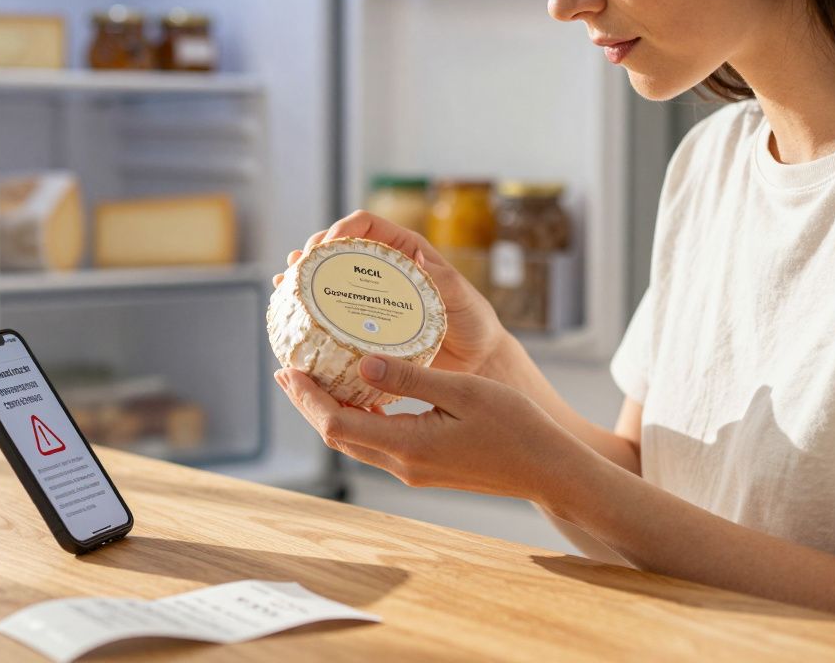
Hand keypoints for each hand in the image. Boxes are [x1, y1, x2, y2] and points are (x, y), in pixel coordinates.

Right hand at [273, 210, 506, 375]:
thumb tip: (418, 261)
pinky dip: (310, 311)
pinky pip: (334, 313)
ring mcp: (371, 297)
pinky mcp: (365, 325)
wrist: (476, 361)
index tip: (325, 246)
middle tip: (298, 268)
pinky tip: (290, 315)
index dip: (341, 228)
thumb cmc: (474, 324)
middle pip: (338, 249)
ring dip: (303, 279)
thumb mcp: (461, 298)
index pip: (365, 225)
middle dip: (313, 253)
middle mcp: (383, 269)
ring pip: (330, 279)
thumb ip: (442, 280)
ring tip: (284, 285)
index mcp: (404, 251)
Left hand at [274, 354, 590, 503]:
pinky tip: (357, 395)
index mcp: (408, 445)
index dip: (307, 398)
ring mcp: (412, 470)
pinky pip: (376, 442)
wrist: (548, 469)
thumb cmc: (516, 426)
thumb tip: (362, 364)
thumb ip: (410, 379)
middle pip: (337, 436)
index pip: (336, 424)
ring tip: (310, 380)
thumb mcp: (464, 392)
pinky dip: (357, 418)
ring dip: (329, 411)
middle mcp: (402, 464)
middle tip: (286, 370)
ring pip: (355, 441)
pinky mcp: (423, 468)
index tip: (289, 368)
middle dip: (308, 404)